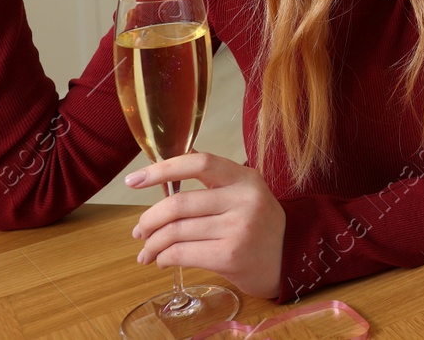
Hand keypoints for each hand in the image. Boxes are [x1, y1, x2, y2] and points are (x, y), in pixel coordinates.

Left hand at [127, 152, 285, 298]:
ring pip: (175, 231)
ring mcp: (239, 228)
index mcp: (246, 178)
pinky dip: (164, 258)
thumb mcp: (245, 194)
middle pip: (179, 204)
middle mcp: (244, 199)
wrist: (289, 258)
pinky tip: (163, 260)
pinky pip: (181, 253)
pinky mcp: (230, 256)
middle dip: (149, 220)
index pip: (200, 163)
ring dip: (152, 244)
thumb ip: (212, 183)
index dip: (163, 169)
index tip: (133, 180)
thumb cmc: (258, 225)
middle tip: (139, 232)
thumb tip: (167, 173)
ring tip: (148, 251)